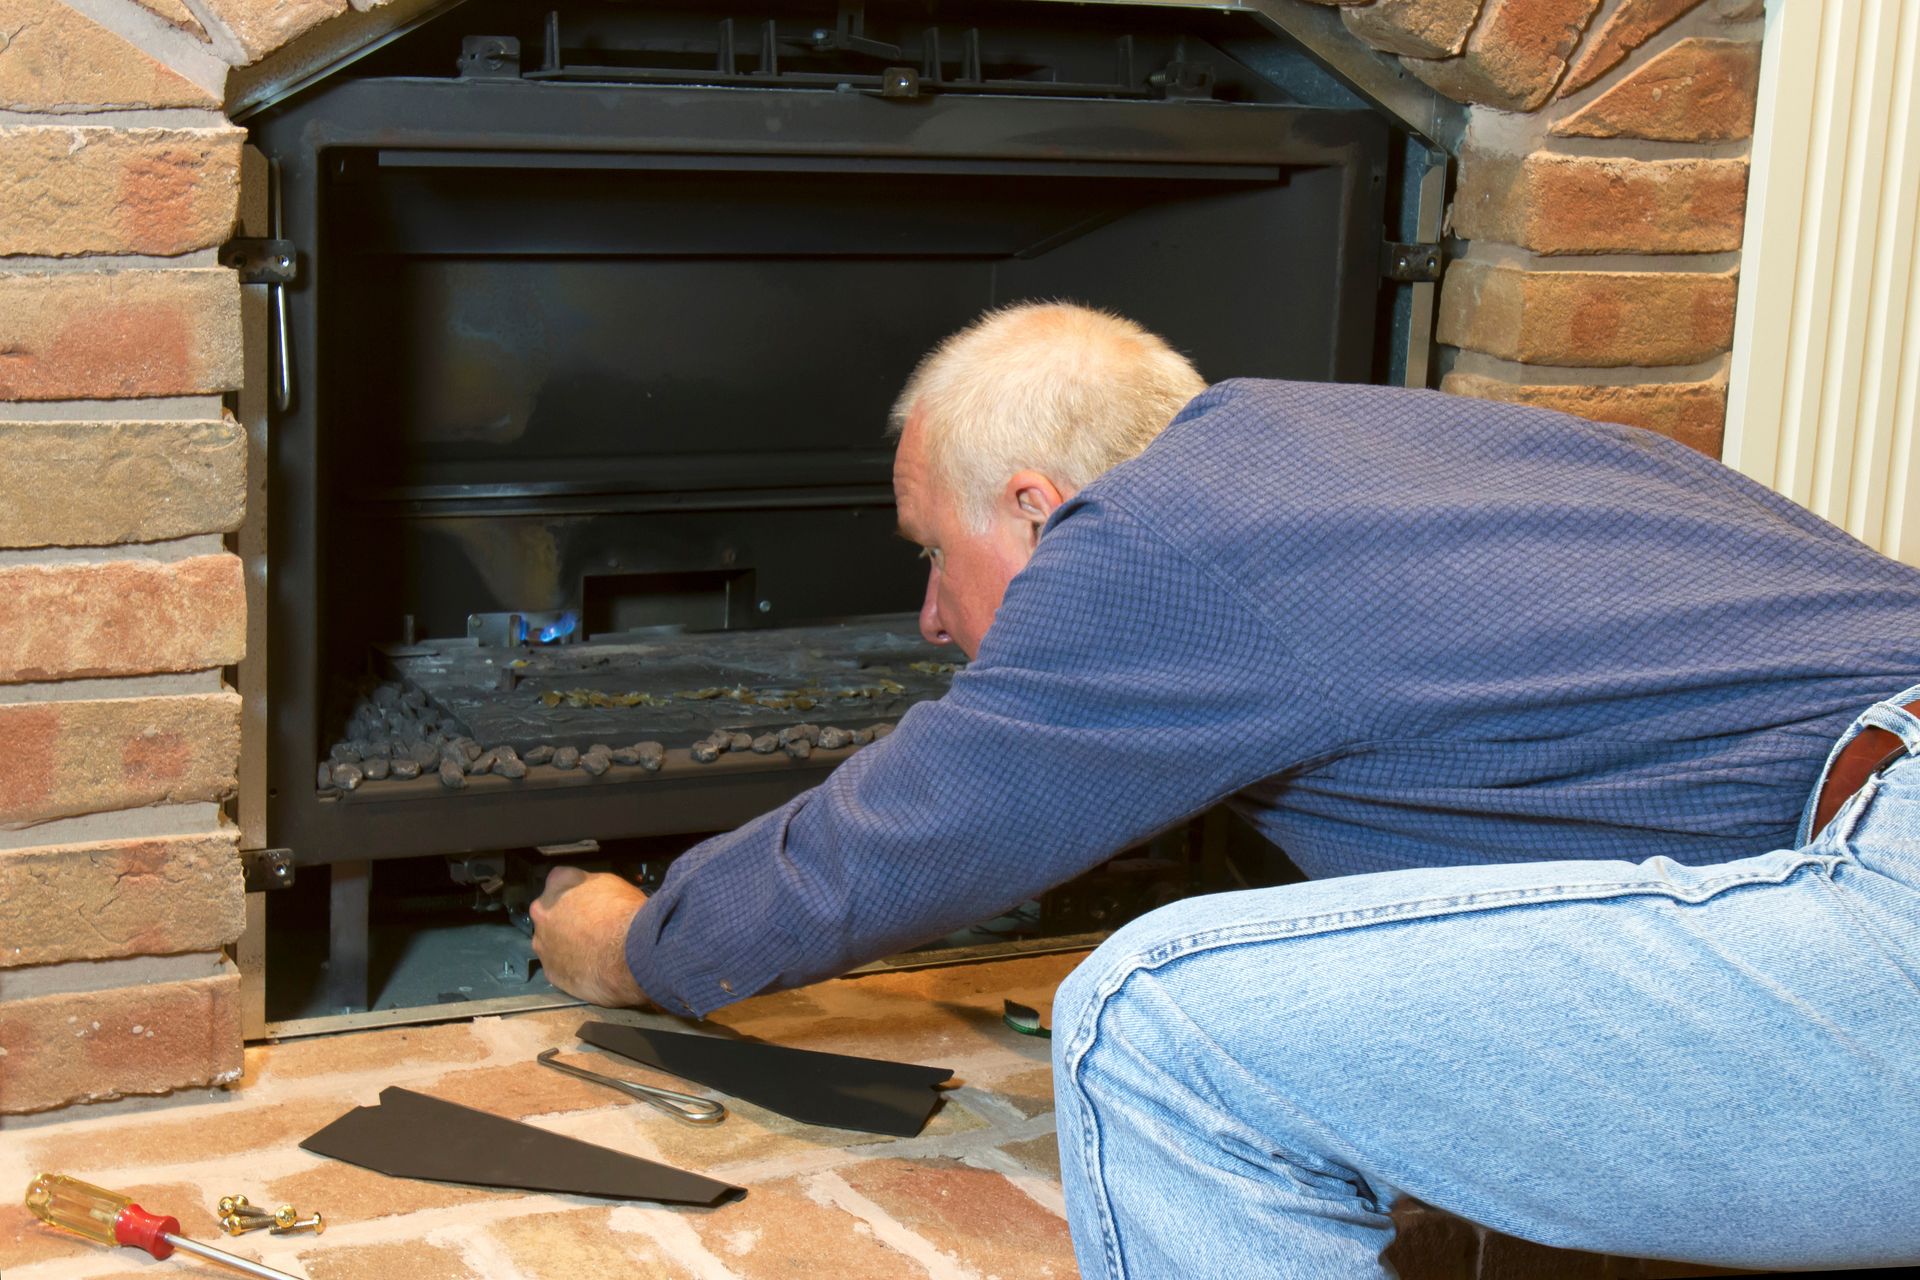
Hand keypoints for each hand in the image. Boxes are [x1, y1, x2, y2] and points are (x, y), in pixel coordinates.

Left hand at [529, 867, 649, 1007]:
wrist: (630, 952)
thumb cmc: (624, 915)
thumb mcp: (611, 882)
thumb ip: (589, 885)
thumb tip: (589, 891)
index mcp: (558, 884)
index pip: (559, 880)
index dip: (574, 891)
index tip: (585, 900)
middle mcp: (542, 913)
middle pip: (548, 913)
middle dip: (564, 918)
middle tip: (589, 926)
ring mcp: (543, 944)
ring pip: (550, 941)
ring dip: (565, 943)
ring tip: (592, 949)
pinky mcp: (551, 972)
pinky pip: (557, 967)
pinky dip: (570, 966)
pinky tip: (590, 965)